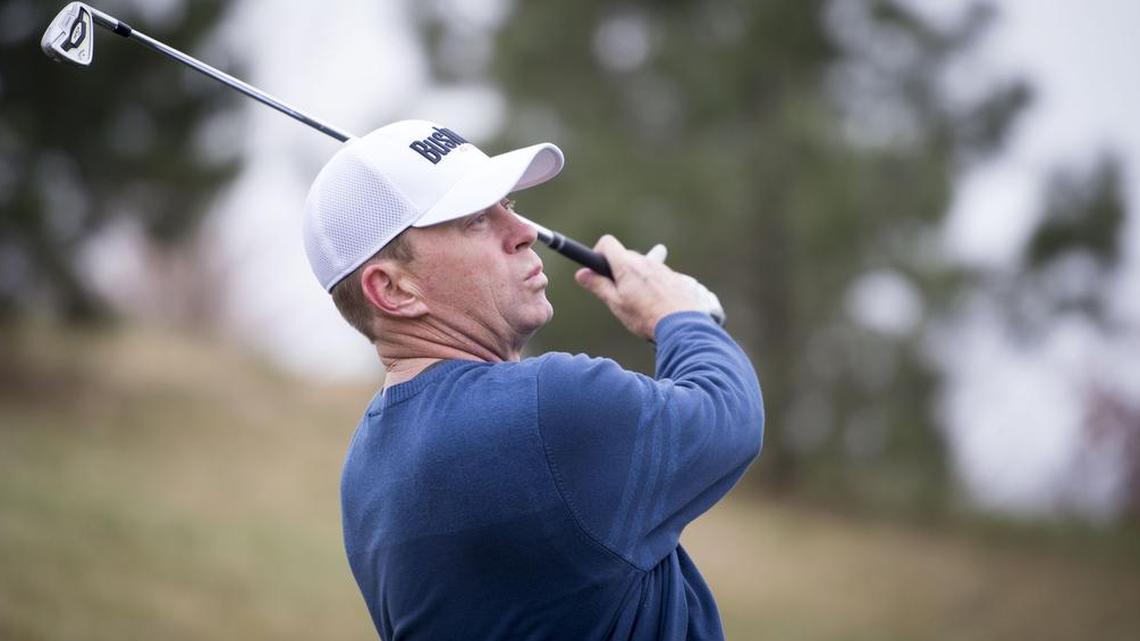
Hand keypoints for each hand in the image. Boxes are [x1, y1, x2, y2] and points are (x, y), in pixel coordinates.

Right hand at [575, 235, 724, 340]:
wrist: (683, 326)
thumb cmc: (646, 317)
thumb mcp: (616, 304)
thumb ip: (599, 286)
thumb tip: (582, 273)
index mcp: (627, 266)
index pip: (608, 243)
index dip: (599, 253)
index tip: (599, 269)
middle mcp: (646, 261)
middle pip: (626, 256)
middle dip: (619, 269)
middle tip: (619, 292)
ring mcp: (663, 269)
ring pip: (645, 266)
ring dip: (639, 277)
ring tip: (642, 300)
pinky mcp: (677, 278)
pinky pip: (661, 275)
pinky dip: (656, 284)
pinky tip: (660, 302)